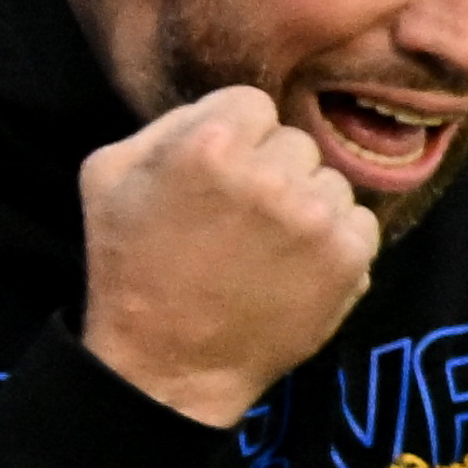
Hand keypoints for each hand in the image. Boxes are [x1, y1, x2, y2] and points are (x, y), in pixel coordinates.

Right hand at [79, 87, 383, 429]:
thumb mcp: (108, 176)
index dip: (236, 138)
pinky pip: (358, 222)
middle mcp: (271, 175)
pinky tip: (292, 267)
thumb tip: (223, 109)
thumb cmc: (131, 267)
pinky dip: (333, 240)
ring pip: (330, 181)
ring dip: (304, 205)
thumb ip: (167, 125)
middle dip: (270, 171)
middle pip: (295, 143)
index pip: (252, 104)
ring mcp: (317, 217)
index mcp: (210, 145)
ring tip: (262, 247)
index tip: (220, 174)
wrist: (170, 363)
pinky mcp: (350, 256)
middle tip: (237, 218)